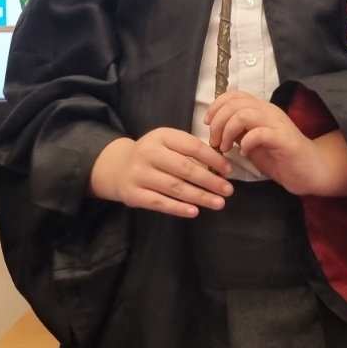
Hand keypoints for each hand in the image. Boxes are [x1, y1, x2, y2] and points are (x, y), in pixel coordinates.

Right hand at [88, 128, 231, 217]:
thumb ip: (189, 151)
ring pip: (175, 187)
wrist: (117, 167)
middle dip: (210, 181)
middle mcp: (148, 152)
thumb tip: (220, 168)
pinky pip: (159, 202)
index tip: (228, 170)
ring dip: (200, 196)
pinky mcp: (133, 194)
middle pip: (185, 168)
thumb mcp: (167, 143)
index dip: (213, 159)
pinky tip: (195, 212)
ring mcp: (139, 174)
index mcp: (161, 136)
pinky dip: (178, 208)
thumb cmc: (153, 155)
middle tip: (228, 190)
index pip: (192, 146)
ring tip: (218, 203)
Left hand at [205, 90, 346, 195]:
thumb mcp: (253, 142)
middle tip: (215, 141)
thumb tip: (218, 128)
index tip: (209, 124)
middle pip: (235, 103)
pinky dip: (246, 143)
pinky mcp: (283, 139)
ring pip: (244, 114)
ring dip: (228, 131)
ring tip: (227, 148)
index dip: (216, 106)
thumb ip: (238, 132)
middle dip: (218, 121)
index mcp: (261, 110)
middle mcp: (269, 111)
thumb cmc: (281, 158)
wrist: (311, 170)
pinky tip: (245, 154)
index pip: (234, 94)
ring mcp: (277, 123)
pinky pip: (259, 133)